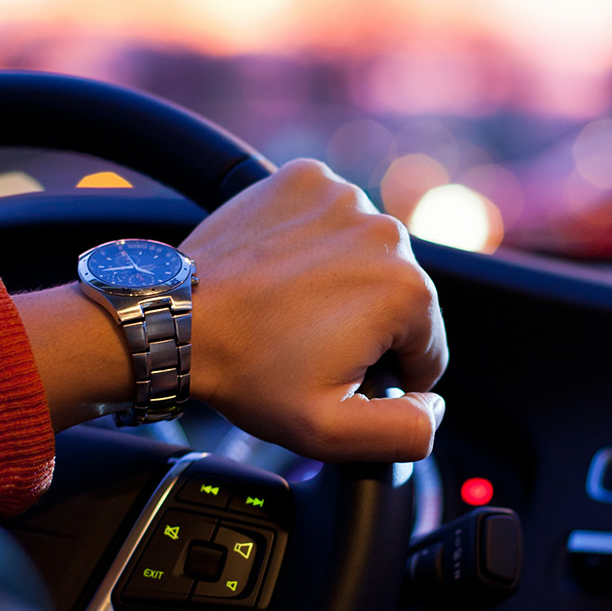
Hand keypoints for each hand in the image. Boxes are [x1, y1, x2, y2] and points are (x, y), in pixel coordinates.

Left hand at [15, 159, 446, 462]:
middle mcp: (386, 232)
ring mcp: (344, 196)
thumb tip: (435, 405)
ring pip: (366, 256)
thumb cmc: (248, 373)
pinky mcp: (306, 178)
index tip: (336, 373)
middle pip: (400, 297)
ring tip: (289, 309)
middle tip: (305, 345)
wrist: (176, 320)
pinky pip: (331, 218)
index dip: (386, 375)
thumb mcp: (332, 432)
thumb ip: (407, 431)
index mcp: (407, 291)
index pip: (427, 349)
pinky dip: (315, 242)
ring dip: (342, 282)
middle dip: (364, 326)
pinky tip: (281, 271)